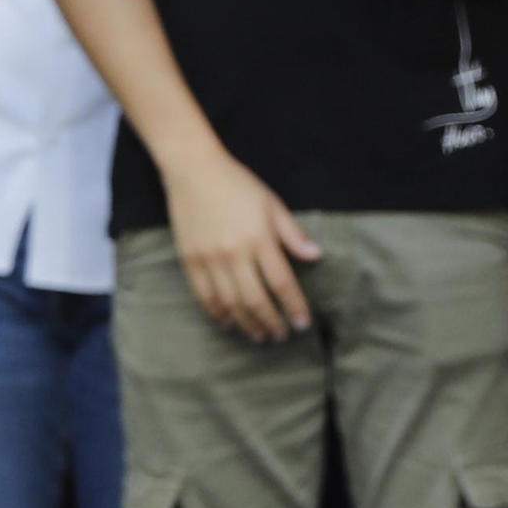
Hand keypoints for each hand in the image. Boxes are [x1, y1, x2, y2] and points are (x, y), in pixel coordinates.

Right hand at [163, 144, 321, 341]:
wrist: (194, 170)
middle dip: (272, 322)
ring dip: (247, 324)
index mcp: (259, 238)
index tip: (303, 324)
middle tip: (282, 336)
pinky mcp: (190, 261)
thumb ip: (293, 234)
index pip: (282, 282)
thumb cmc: (238, 185)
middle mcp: (234, 253)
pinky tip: (229, 323)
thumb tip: (317, 256)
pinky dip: (218, 314)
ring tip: (259, 336)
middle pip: (256, 299)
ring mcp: (210, 259)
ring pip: (230, 304)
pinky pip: (205, 297)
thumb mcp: (272, 204)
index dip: (294, 306)